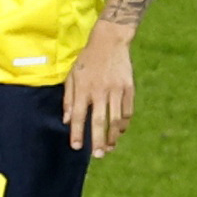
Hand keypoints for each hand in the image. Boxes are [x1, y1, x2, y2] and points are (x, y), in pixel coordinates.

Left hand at [63, 21, 136, 154]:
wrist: (110, 40)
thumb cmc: (87, 60)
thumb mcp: (72, 76)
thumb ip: (69, 99)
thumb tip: (67, 121)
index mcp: (83, 88)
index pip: (79, 116)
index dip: (77, 133)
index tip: (76, 147)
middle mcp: (100, 91)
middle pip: (100, 122)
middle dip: (98, 141)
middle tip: (99, 155)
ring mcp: (116, 90)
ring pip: (116, 119)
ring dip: (113, 136)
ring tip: (110, 147)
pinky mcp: (128, 87)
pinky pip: (127, 111)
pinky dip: (124, 124)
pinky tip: (120, 131)